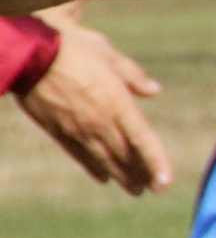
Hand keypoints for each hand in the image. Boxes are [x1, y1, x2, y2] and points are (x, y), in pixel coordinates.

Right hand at [17, 25, 171, 192]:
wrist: (29, 55)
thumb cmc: (71, 47)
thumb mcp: (108, 53)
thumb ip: (134, 76)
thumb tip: (155, 91)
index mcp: (117, 102)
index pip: (143, 140)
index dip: (155, 163)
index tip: (165, 183)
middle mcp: (100, 121)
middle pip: (125, 156)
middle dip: (140, 174)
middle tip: (152, 187)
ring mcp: (78, 130)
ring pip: (104, 161)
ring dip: (120, 176)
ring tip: (134, 189)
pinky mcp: (58, 132)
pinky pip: (80, 156)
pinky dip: (94, 168)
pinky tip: (103, 177)